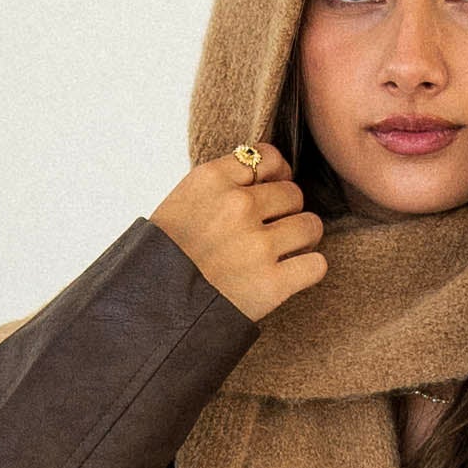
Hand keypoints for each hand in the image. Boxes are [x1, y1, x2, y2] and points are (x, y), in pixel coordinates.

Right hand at [154, 149, 328, 320]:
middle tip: (271, 231)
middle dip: (287, 211)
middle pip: (294, 193)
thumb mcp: (183, 201)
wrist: (150, 309)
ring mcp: (257, 245)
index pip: (269, 157)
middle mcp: (237, 206)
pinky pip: (317, 265)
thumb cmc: (164, 258)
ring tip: (284, 252)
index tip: (270, 192)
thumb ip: (223, 184)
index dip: (276, 175)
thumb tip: (270, 172)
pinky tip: (291, 275)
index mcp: (212, 180)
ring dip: (303, 239)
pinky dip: (308, 270)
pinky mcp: (272, 283)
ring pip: (311, 225)